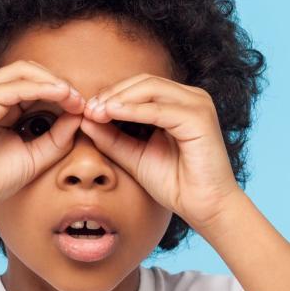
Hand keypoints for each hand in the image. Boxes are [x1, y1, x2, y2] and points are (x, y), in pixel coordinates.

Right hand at [0, 60, 85, 217]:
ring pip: (23, 71)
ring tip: (74, 98)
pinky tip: (60, 96)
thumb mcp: (36, 156)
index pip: (34, 83)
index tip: (83, 108)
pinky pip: (14, 87)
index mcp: (0, 104)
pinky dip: (40, 88)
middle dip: (59, 82)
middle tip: (82, 101)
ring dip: (52, 82)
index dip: (61, 91)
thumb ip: (58, 137)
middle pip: (30, 70)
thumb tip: (80, 116)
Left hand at [77, 75, 242, 228]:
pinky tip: (111, 114)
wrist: (204, 208)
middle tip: (88, 109)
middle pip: (144, 82)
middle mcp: (191, 98)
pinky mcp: (199, 119)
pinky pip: (159, 109)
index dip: (111, 95)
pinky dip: (133, 110)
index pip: (140, 86)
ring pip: (151, 89)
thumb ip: (112, 138)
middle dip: (112, 94)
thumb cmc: (175, 184)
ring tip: (96, 111)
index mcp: (179, 103)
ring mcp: (198, 105)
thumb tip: (85, 119)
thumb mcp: (135, 156)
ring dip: (119, 99)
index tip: (86, 110)